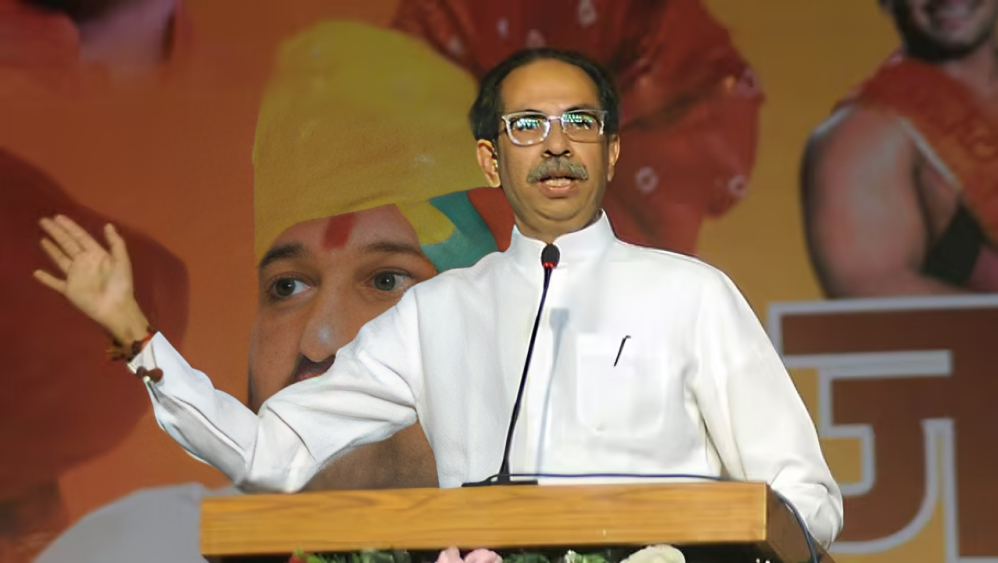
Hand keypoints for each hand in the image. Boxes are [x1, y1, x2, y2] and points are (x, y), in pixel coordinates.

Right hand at [33, 215, 150, 343]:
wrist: (116, 307)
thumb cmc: (121, 284)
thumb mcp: (121, 261)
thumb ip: (116, 243)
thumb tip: (107, 225)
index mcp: (96, 254)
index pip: (80, 237)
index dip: (70, 227)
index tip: (58, 217)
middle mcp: (84, 262)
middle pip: (67, 244)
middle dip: (56, 232)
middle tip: (44, 221)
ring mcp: (75, 276)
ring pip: (60, 259)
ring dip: (51, 249)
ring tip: (42, 238)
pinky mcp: (69, 290)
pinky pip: (55, 282)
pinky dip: (46, 279)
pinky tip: (36, 272)